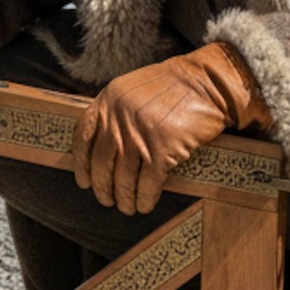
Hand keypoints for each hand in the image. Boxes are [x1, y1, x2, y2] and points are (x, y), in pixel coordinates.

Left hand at [73, 42, 270, 215]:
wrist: (207, 82)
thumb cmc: (173, 87)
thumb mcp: (132, 90)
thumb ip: (114, 112)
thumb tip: (102, 147)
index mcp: (108, 100)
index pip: (84, 137)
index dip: (81, 164)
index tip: (84, 182)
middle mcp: (120, 117)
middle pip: (102, 163)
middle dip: (103, 188)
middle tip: (107, 200)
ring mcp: (141, 134)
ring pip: (125, 177)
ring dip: (125, 198)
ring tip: (128, 208)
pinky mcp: (164, 149)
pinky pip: (149, 183)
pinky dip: (145, 198)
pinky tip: (145, 205)